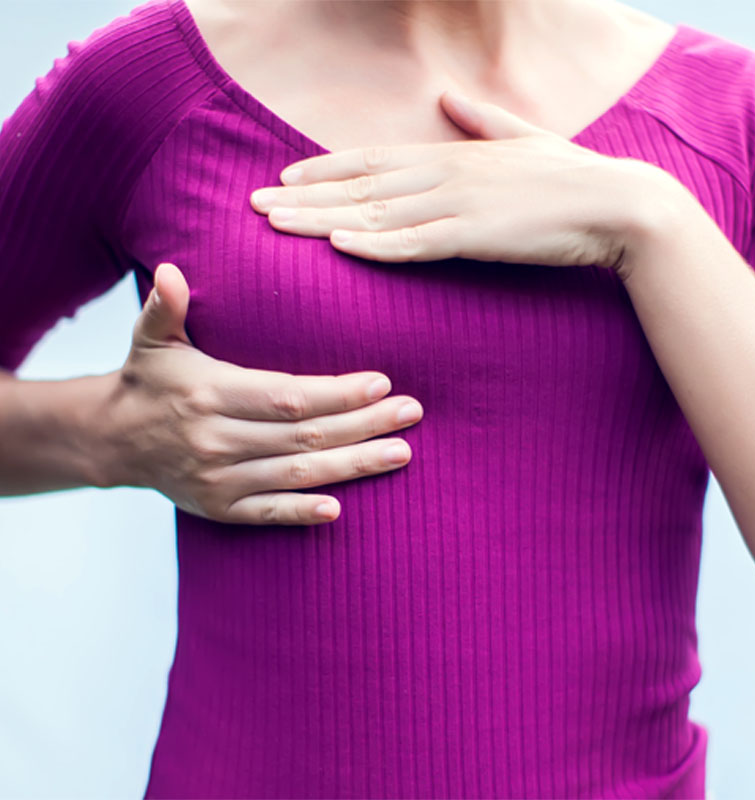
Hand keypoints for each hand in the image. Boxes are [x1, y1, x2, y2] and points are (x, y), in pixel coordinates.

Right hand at [103, 263, 423, 525]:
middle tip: (411, 413)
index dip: (336, 394)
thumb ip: (165, 307)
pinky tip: (339, 510)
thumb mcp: (150, 340)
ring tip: (400, 452)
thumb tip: (173, 270)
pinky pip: (267, 513)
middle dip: (363, 425)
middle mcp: (216, 439)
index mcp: (210, 393)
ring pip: (296, 473)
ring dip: (352, 465)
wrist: (113, 441)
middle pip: (304, 435)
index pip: (286, 396)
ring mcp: (219, 479)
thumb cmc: (149, 381)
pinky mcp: (220, 508)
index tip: (381, 383)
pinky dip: (301, 513)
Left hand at [250, 89, 656, 272]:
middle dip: (303, 196)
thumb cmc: (570, 179)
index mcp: (451, 154)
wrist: (620, 206)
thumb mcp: (522, 139)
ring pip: (375, 214)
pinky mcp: (476, 237)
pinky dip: (375, 246)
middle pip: (359, 186)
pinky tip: (338, 247)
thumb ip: (480, 120)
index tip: (284, 177)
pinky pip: (415, 244)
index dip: (324, 168)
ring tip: (274, 225)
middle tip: (253, 204)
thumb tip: (448, 97)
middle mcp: (444, 174)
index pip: (372, 159)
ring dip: (321, 220)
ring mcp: (458, 205)